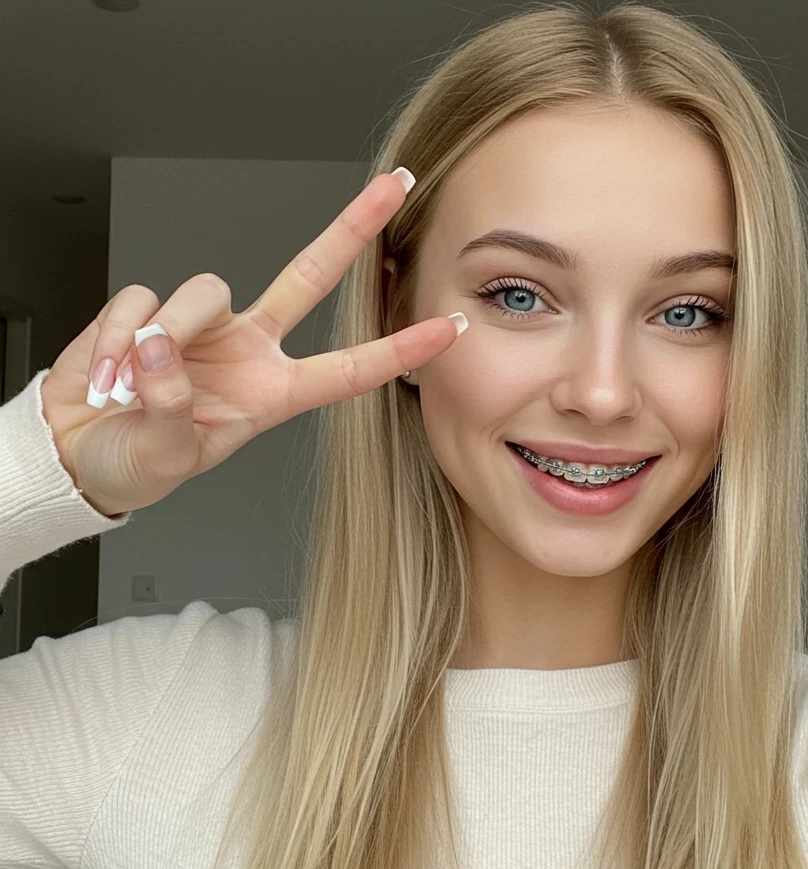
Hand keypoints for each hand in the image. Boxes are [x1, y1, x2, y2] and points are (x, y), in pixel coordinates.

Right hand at [38, 171, 462, 517]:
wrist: (80, 451)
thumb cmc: (139, 464)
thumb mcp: (166, 456)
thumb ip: (170, 408)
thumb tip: (162, 348)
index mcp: (272, 394)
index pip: (349, 369)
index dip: (400, 349)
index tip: (449, 329)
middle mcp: (247, 349)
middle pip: (309, 275)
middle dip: (353, 227)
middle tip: (396, 186)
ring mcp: (201, 325)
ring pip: (204, 290)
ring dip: (161, 336)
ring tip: (127, 388)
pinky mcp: (150, 308)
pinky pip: (140, 300)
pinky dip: (116, 338)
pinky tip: (106, 374)